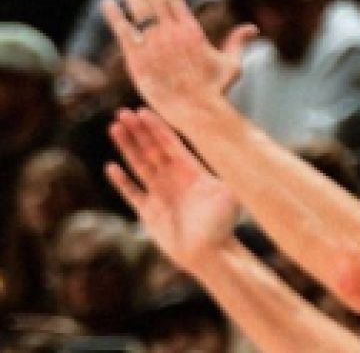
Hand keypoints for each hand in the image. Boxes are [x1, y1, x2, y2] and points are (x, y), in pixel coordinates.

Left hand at [101, 0, 257, 129]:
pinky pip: (124, 33)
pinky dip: (115, 16)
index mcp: (192, 30)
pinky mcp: (138, 60)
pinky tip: (107, 2)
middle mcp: (172, 32)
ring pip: (139, 10)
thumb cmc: (214, 89)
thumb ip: (238, 42)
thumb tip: (252, 28)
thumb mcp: (231, 63)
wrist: (196, 109)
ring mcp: (154, 45)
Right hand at [107, 108, 239, 270]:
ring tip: (114, 128)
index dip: (158, 127)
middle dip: (138, 131)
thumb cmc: (223, 225)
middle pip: (152, 149)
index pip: (172, 143)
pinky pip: (132, 193)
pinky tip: (111, 166)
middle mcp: (174, 179)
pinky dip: (122, 181)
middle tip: (122, 112)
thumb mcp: (231, 193)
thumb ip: (232, 171)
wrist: (210, 255)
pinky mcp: (148, 213)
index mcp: (192, 171)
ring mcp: (160, 194)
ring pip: (140, 165)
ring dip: (127, 147)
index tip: (144, 110)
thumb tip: (242, 149)